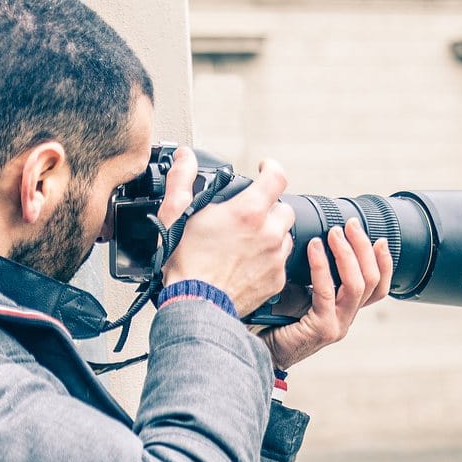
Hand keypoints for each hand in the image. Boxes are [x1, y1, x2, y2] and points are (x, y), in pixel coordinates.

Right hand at [159, 150, 294, 314]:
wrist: (195, 303)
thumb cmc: (186, 263)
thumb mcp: (175, 214)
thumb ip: (182, 179)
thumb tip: (185, 158)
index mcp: (248, 212)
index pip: (277, 177)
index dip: (271, 168)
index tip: (265, 169)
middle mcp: (269, 234)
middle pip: (283, 208)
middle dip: (269, 207)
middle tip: (249, 215)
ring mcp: (275, 258)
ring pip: (285, 235)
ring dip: (272, 233)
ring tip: (249, 240)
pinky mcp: (277, 280)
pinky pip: (281, 261)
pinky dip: (270, 258)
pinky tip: (250, 262)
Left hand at [260, 219, 392, 370]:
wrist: (258, 349)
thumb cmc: (274, 320)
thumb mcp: (301, 292)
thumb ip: (315, 275)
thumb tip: (316, 238)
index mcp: (345, 310)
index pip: (378, 288)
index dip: (385, 264)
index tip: (379, 239)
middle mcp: (346, 318)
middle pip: (372, 281)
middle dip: (363, 249)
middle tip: (351, 225)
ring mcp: (336, 325)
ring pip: (356, 286)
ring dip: (347, 254)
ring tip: (334, 232)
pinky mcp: (321, 329)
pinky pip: (326, 292)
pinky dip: (321, 266)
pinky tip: (314, 247)